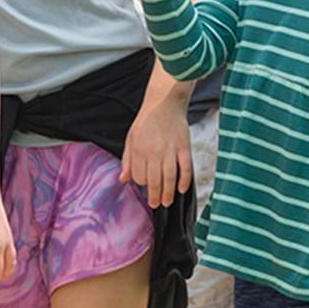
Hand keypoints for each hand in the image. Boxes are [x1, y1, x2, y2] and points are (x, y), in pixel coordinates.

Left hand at [120, 92, 192, 208]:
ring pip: (169, 178)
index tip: (145, 187)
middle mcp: (154, 152)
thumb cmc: (146, 121)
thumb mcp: (131, 138)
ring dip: (168, 193)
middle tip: (156, 204)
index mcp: (139, 150)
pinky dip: (184, 180)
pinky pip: (185, 168)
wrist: (164, 102)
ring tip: (167, 202)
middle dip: (155, 196)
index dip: (142, 184)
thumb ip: (127, 160)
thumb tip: (123, 179)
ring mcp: (170, 150)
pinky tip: (181, 189)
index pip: (139, 176)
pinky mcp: (184, 147)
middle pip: (154, 181)